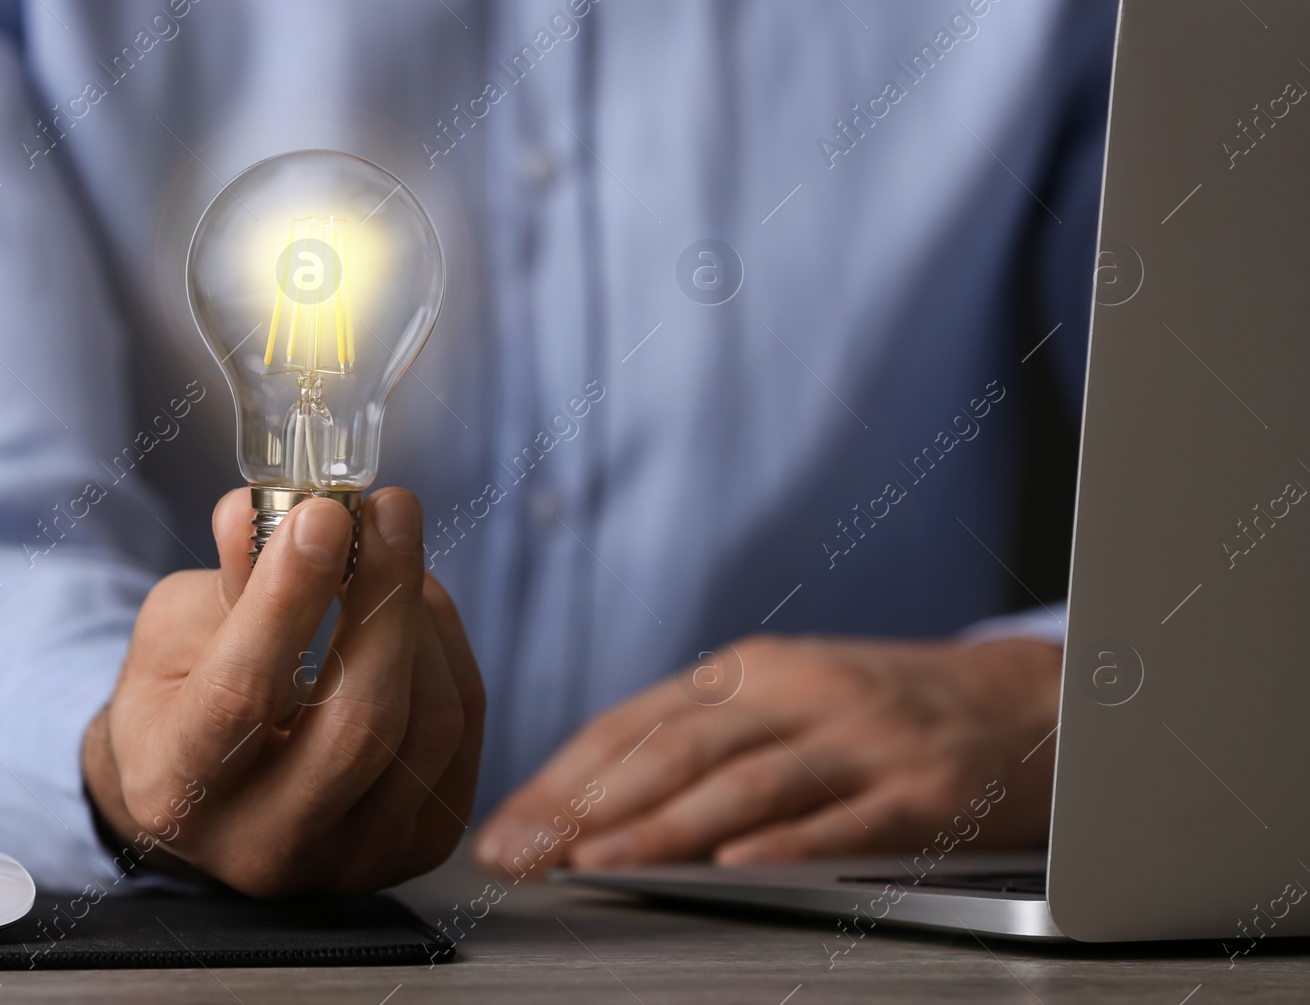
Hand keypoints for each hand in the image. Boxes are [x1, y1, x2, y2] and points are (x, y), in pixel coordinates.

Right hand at [83, 487, 483, 896]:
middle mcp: (266, 846)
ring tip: (392, 548)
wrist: (213, 793)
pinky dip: (447, 648)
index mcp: (177, 791)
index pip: (241, 697)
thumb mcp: (174, 631)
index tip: (322, 516)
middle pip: (360, 722)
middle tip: (390, 509)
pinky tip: (415, 603)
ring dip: (420, 614)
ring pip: (428, 723)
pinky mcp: (418, 846)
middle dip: (385, 597)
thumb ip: (227, 578)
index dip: (288, 599)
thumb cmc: (183, 700)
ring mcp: (353, 860)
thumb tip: (268, 510)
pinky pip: (462, 731)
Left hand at [475, 635, 1059, 872]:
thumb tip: (592, 803)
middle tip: (522, 853)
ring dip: (663, 826)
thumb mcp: (787, 698)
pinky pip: (847, 820)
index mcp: (752, 672)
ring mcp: (864, 737)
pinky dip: (787, 842)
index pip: (635, 723)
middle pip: (675, 749)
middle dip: (586, 805)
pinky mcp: (927, 788)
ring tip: (594, 861)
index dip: (563, 777)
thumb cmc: (889, 710)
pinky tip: (735, 865)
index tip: (507, 827)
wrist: (1032, 701)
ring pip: (746, 781)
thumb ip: (703, 738)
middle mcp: (800, 692)